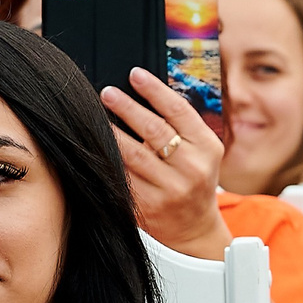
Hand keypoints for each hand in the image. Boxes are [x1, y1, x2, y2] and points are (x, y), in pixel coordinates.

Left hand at [103, 69, 231, 259]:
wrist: (194, 228)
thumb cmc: (194, 179)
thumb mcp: (201, 151)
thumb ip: (180, 126)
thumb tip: (144, 92)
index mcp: (207, 147)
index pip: (178, 110)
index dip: (155, 90)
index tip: (135, 74)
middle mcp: (191, 168)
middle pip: (154, 130)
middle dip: (127, 107)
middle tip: (107, 92)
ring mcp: (170, 189)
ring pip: (134, 154)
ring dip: (112, 132)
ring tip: (96, 116)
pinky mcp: (150, 206)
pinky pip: (124, 176)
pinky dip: (110, 160)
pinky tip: (99, 147)